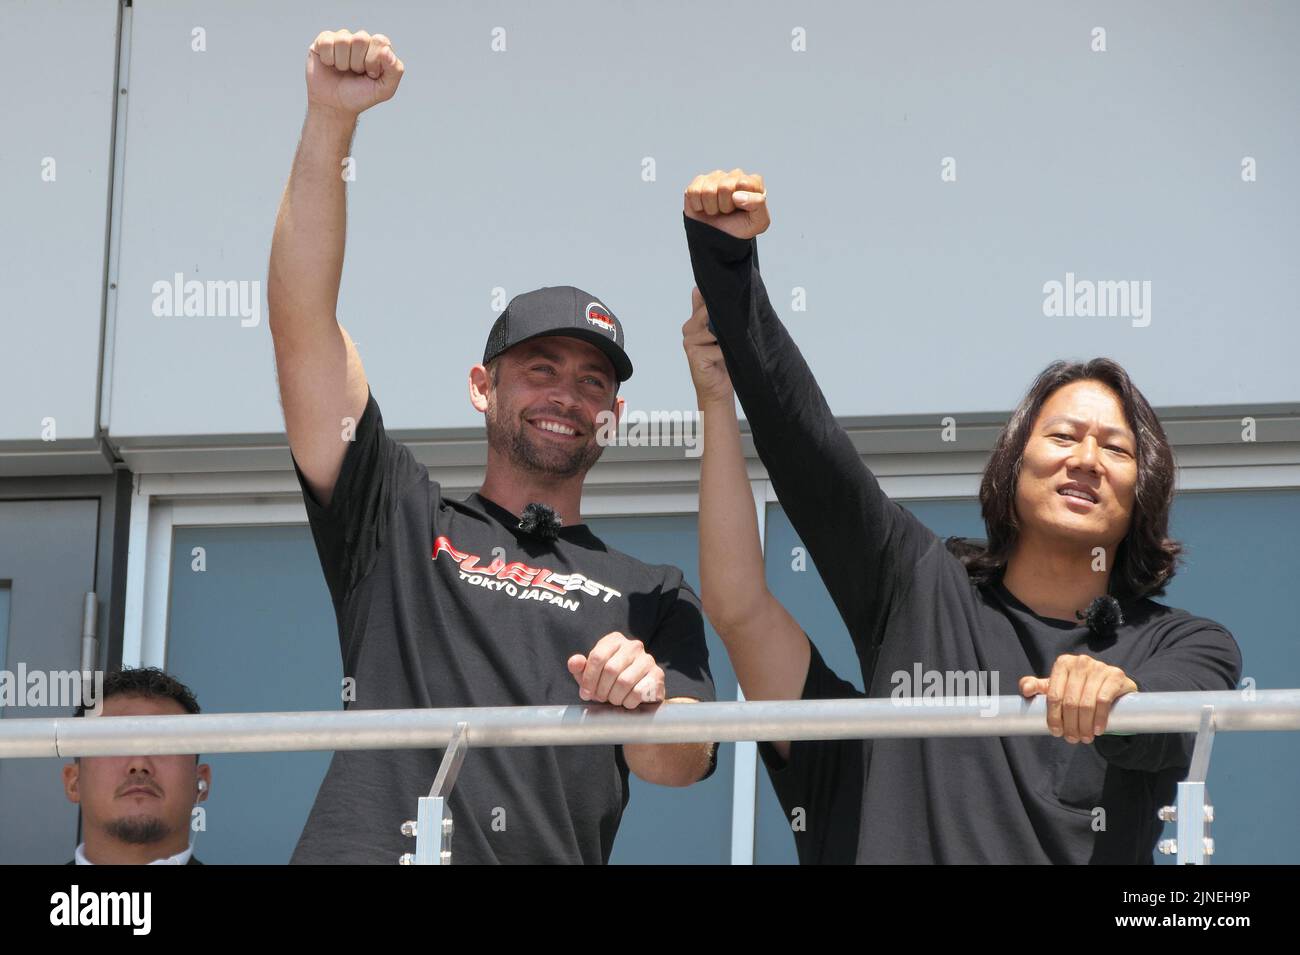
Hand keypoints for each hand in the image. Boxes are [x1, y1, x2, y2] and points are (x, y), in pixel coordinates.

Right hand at [306, 29, 404, 117]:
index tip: (370, 74)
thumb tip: (386, 51)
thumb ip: (395, 71)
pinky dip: (328, 59)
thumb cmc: (360, 96)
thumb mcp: (385, 90)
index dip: (373, 60)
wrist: (335, 106)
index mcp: (378, 47)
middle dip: (358, 63)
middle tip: (356, 74)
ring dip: (342, 63)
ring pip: (343, 40)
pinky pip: (326, 42)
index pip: (379, 40)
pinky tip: (330, 66)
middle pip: (360, 38)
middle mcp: (360, 39)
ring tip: (343, 71)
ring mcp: (341, 38)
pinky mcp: (323, 41)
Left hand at [568, 633, 665, 709]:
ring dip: (615, 697)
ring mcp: (647, 659)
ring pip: (624, 681)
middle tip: (601, 698)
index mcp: (614, 640)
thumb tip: (575, 661)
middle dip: (601, 689)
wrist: (637, 697)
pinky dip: (628, 702)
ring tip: (614, 700)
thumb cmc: (609, 684)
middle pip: (610, 669)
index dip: (589, 678)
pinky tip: (628, 702)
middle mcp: (633, 645)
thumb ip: (579, 668)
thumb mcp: (590, 676)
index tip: (585, 694)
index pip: (597, 657)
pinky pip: (638, 692)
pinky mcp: (657, 675)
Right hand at [681, 287, 732, 404]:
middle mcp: (688, 330)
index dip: (719, 304)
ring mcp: (689, 342)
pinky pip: (718, 347)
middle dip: (726, 320)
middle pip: (711, 314)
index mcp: (692, 322)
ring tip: (731, 347)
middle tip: (736, 330)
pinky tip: (727, 359)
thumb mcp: (720, 334)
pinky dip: (727, 353)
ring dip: (728, 339)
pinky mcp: (694, 355)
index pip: (705, 303)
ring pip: (716, 329)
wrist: (718, 388)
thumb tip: (701, 289)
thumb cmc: (721, 361)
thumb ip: (711, 314)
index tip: (733, 301)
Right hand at [683, 168, 769, 239]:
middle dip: (725, 205)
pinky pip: (694, 191)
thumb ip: (758, 204)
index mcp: (752, 182)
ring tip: (717, 210)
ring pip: (709, 190)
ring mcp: (715, 177)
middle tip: (727, 212)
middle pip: (725, 186)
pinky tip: (704, 208)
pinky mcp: (698, 183)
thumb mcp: (759, 222)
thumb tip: (737, 195)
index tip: (742, 209)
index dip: (741, 201)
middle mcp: (734, 176)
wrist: (719, 240)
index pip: (744, 183)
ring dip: (711, 207)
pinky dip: (698, 205)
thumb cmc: (739, 227)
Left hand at [1019, 654, 1138, 743]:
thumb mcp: (1058, 686)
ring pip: (1086, 703)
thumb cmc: (1079, 687)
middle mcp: (1080, 662)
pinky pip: (1104, 700)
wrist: (1113, 686)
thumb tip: (1024, 690)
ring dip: (1084, 725)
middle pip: (1070, 701)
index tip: (1056, 732)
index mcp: (1063, 663)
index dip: (1053, 717)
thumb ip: (1037, 687)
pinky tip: (1098, 730)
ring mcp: (1099, 667)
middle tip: (1072, 739)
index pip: (1054, 695)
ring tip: (1085, 738)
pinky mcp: (1115, 676)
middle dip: (1070, 725)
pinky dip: (1099, 718)